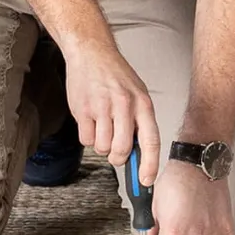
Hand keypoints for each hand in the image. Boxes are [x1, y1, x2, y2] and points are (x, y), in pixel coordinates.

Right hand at [60, 37, 159, 175]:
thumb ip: (140, 122)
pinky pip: (86, 140)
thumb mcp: (137, 94)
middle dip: (118, 157)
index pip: (151, 141)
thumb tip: (141, 156)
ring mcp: (102, 107)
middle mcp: (124, 106)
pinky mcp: (83, 110)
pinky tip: (90, 119)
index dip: (150, 165)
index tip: (146, 182)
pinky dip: (87, 136)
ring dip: (101, 145)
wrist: (91, 53)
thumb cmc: (116, 76)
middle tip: (115, 150)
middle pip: (122, 150)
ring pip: (102, 148)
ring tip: (102, 126)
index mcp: (143, 104)